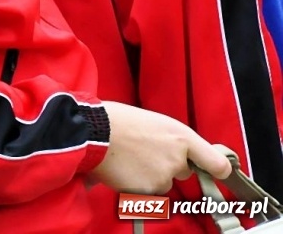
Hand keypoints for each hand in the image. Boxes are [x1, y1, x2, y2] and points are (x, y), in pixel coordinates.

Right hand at [93, 101, 232, 192]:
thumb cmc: (116, 119)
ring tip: (128, 158)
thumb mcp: (153, 121)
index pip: (215, 162)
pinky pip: (147, 191)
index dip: (218, 169)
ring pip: (163, 182)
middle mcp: (178, 159)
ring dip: (150, 175)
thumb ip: (170, 140)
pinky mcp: (148, 190)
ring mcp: (164, 176)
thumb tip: (178, 154)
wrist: (92, 132)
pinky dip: (137, 183)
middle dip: (168, 166)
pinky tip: (123, 169)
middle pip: (183, 171)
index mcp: (181, 137)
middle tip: (144, 152)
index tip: (219, 172)